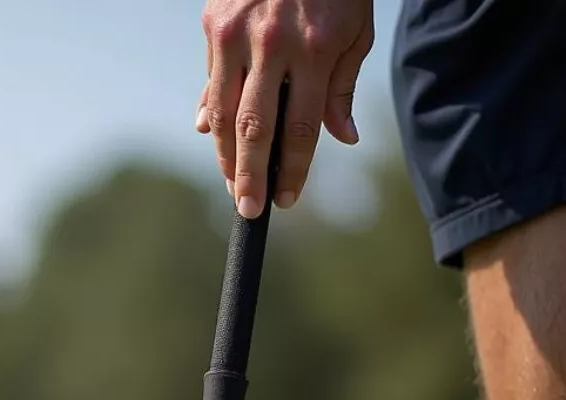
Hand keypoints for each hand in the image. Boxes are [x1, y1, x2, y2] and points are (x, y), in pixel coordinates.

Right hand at [196, 0, 373, 217]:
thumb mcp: (354, 29)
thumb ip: (343, 86)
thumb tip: (341, 139)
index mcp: (314, 49)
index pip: (299, 129)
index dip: (292, 171)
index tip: (286, 199)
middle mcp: (271, 43)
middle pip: (253, 130)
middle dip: (248, 178)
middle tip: (248, 210)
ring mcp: (236, 33)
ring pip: (221, 114)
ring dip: (223, 156)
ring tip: (230, 183)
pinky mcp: (213, 23)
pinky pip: (211, 82)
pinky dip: (211, 114)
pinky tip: (214, 140)